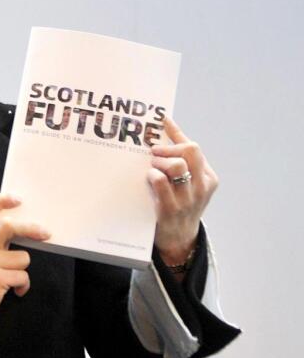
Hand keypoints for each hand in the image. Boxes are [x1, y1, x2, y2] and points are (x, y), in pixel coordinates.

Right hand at [0, 192, 48, 329]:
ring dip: (22, 270)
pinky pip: (23, 277)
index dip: (1, 200)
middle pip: (7, 226)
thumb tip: (26, 229)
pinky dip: (23, 286)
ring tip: (11, 279)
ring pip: (23, 258)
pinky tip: (14, 291)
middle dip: (30, 228)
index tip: (18, 199)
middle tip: (45, 233)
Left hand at [149, 117, 217, 264]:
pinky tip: (149, 178)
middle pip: (190, 151)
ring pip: (177, 165)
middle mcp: (202, 187)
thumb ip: (180, 159)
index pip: (193, 147)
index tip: (161, 119)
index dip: (176, 132)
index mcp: (208, 177)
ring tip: (151, 166)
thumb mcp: (188, 182)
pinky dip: (153, 175)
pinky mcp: (171, 209)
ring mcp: (188, 198)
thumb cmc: (180, 203)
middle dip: (168, 147)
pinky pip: (160, 182)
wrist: (179, 238)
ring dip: (160, 161)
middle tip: (153, 152)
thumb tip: (166, 128)